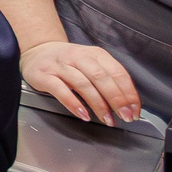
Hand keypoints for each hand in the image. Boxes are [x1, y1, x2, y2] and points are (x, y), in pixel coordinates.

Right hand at [22, 40, 142, 124]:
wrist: (37, 51)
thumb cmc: (68, 62)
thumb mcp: (91, 63)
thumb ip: (108, 79)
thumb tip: (126, 103)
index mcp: (94, 54)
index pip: (117, 73)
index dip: (128, 93)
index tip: (134, 110)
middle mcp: (78, 57)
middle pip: (101, 78)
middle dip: (116, 99)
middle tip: (124, 116)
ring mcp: (59, 65)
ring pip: (83, 84)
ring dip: (98, 104)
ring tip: (107, 119)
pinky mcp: (43, 75)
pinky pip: (60, 90)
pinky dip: (74, 104)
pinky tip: (83, 115)